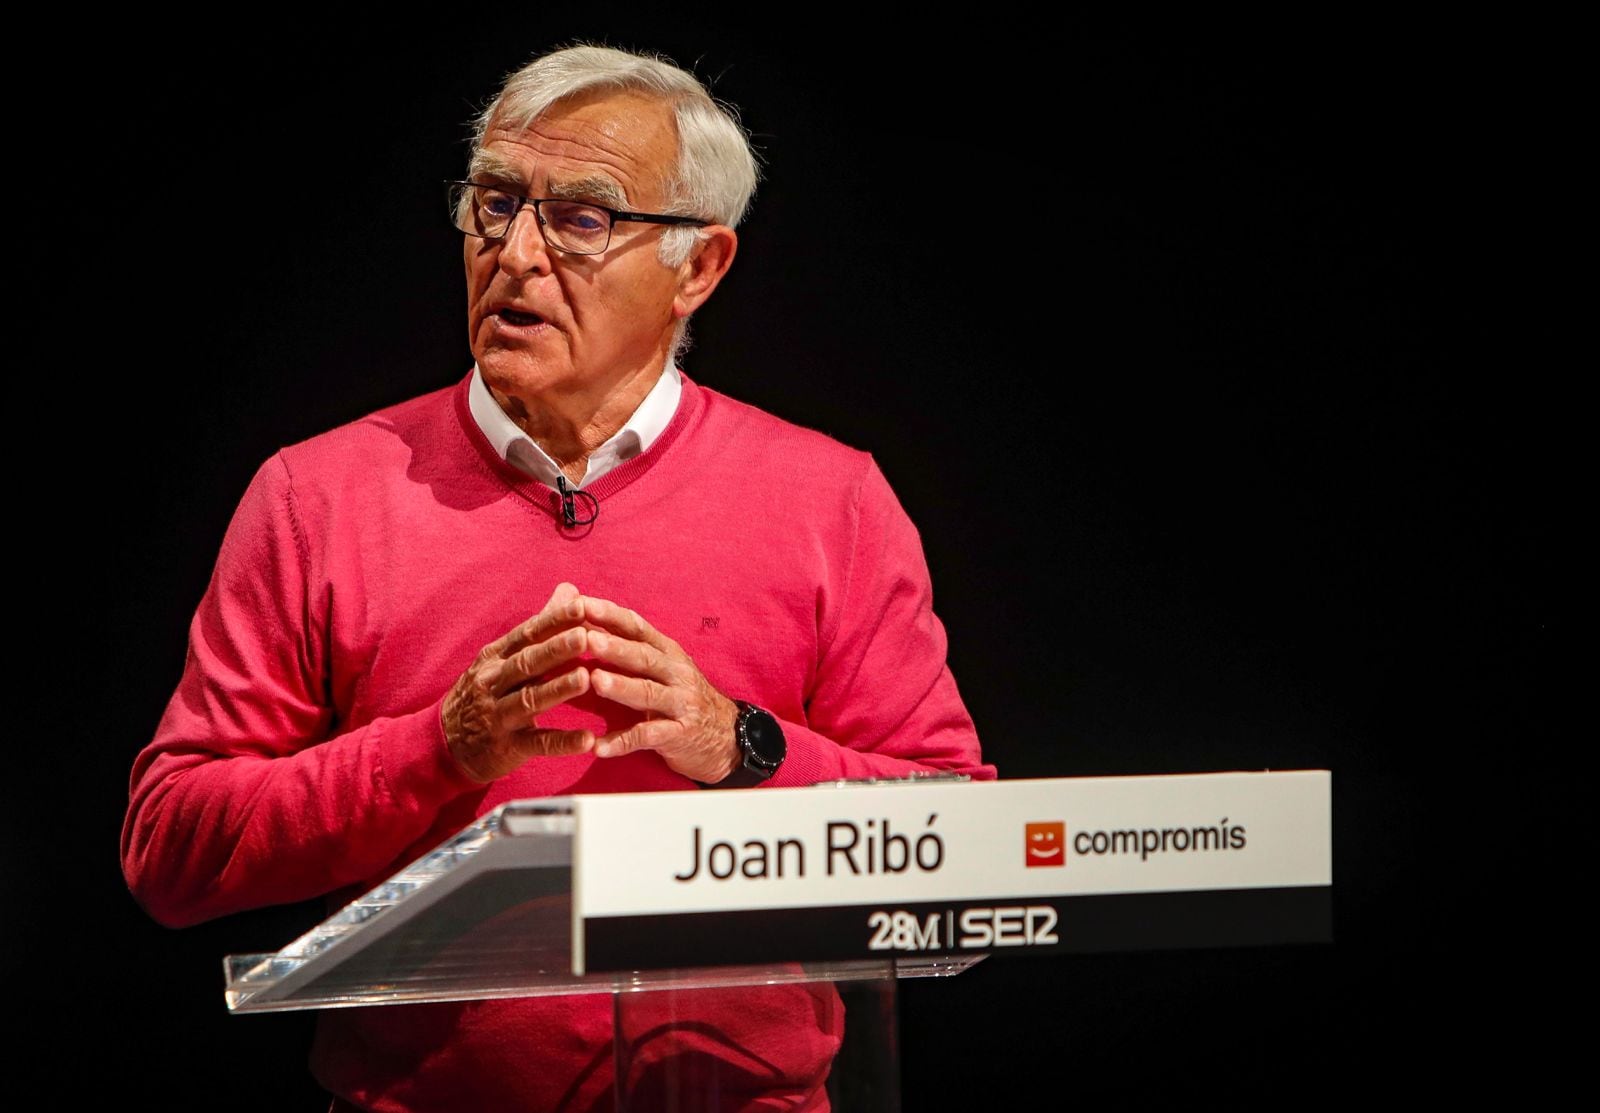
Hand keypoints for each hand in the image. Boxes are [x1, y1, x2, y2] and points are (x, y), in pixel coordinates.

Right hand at [442, 582, 595, 781]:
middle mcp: (494, 683)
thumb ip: (540, 626)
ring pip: (530, 699)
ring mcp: (499, 715)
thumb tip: (570, 590)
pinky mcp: (508, 747)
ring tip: (586, 679)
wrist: (444, 744)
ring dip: (558, 689)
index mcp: (496, 657)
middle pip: (527, 663)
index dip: (553, 620)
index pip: (526, 634)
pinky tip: (588, 740)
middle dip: (556, 650)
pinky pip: (538, 743)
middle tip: (585, 637)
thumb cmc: (484, 692)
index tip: (581, 606)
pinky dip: (562, 742)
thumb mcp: (502, 657)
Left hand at [579, 594, 741, 783]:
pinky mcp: (680, 734)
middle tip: (587, 639)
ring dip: (621, 687)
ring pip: (648, 693)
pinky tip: (599, 747)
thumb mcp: (663, 667)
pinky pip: (649, 737)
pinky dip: (623, 742)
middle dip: (615, 647)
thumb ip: (630, 647)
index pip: (638, 628)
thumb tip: (588, 622)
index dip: (611, 615)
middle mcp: (676, 673)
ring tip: (595, 682)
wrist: (726, 734)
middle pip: (644, 657)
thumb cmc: (681, 695)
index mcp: (667, 652)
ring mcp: (681, 703)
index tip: (581, 604)